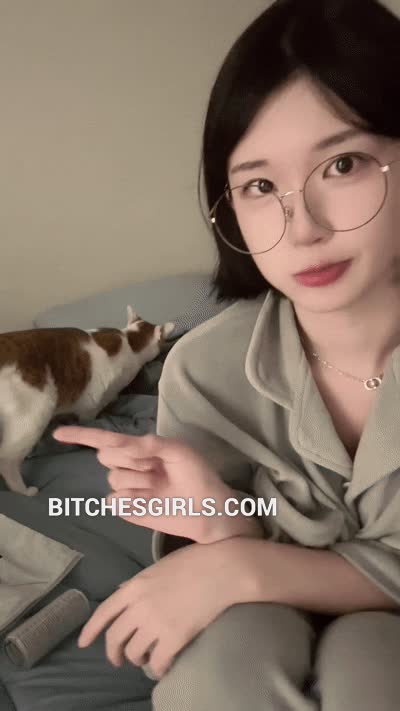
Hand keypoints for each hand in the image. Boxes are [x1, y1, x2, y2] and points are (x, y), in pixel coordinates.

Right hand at [52, 426, 256, 543]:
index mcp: (139, 447)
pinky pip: (115, 501)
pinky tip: (151, 502)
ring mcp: (127, 488)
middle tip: (158, 468)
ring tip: (160, 486)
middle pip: (106, 456)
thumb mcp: (180, 452)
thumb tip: (125, 444)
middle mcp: (128, 465)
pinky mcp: (127, 510)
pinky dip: (132, 500)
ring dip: (137, 481)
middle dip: (130, 459)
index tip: (58, 434)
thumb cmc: (198, 475)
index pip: (105, 439)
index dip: (81, 436)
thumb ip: (151, 444)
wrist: (208, 510)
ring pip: (113, 478)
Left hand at [77, 540, 241, 679]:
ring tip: (147, 659)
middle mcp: (140, 606)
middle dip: (114, 653)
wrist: (223, 568)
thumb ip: (139, 582)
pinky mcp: (175, 637)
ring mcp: (156, 622)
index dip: (90, 631)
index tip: (84, 643)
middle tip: (120, 660)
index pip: (104, 612)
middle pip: (115, 638)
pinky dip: (159, 668)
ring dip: (138, 659)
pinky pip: (158, 662)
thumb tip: (122, 591)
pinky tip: (163, 666)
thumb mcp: (159, 566)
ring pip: (135, 652)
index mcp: (135, 586)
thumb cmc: (196, 561)